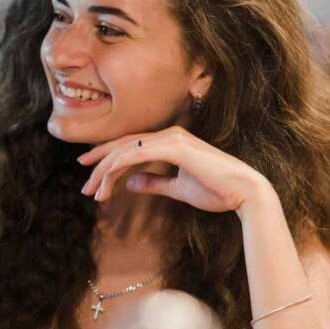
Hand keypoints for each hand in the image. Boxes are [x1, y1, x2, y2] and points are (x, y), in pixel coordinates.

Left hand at [77, 125, 268, 213]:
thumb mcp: (177, 188)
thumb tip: (131, 183)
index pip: (129, 146)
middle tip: (85, 185)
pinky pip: (135, 154)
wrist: (244, 194)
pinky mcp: (174, 147)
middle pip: (122, 146)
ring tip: (94, 193)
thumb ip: (154, 183)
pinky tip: (107, 181)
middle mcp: (168, 135)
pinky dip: (117, 167)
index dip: (106, 158)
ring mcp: (171, 138)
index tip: (90, 174)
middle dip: (99, 165)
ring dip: (105, 172)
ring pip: (124, 151)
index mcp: (170, 141)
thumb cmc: (217, 191)